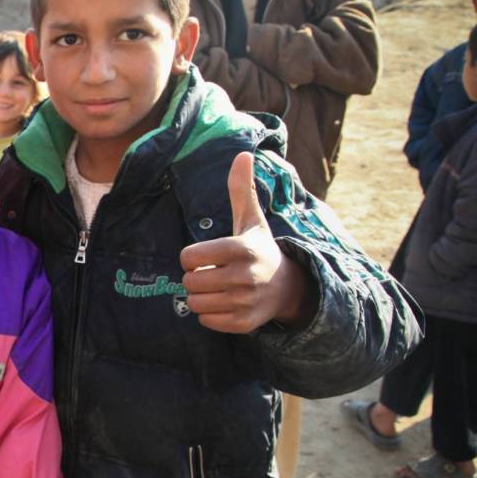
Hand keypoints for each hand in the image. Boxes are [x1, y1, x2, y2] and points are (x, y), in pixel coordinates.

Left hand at [179, 152, 309, 332]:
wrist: (287, 287)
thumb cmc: (259, 248)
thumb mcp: (251, 220)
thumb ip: (241, 190)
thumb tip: (242, 154)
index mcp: (241, 249)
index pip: (189, 257)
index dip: (192, 257)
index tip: (206, 256)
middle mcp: (245, 276)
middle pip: (189, 282)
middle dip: (195, 278)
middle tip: (212, 273)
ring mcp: (246, 301)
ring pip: (194, 303)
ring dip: (200, 296)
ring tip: (218, 288)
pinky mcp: (244, 323)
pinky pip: (205, 321)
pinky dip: (210, 314)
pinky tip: (226, 303)